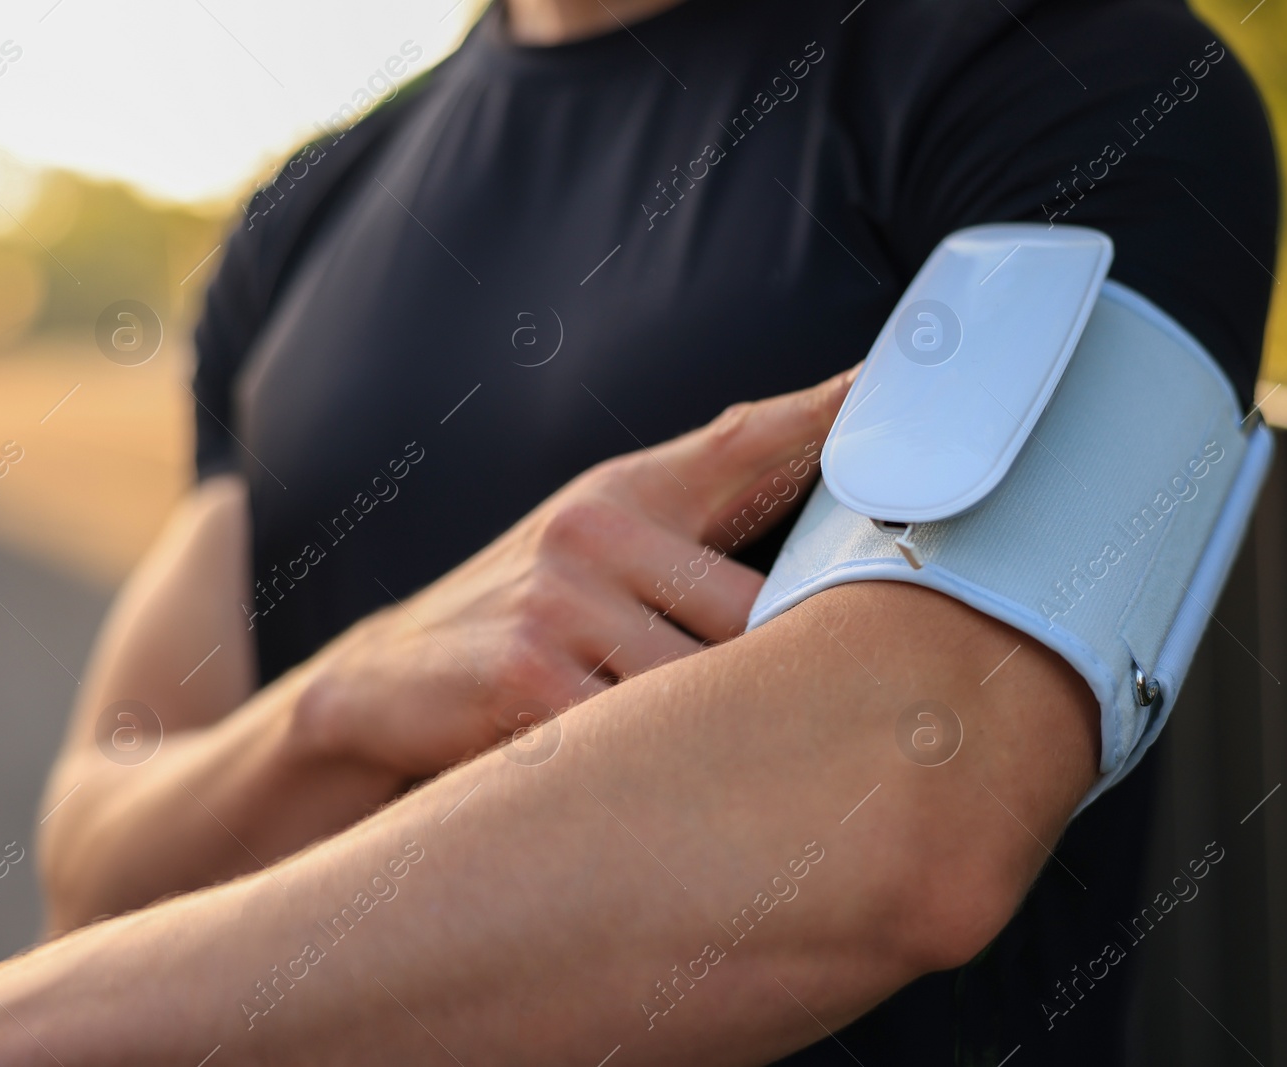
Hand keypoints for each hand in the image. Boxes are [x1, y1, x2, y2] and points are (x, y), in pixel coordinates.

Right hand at [292, 367, 857, 777]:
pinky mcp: (526, 678)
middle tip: (882, 698)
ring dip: (745, 734)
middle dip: (808, 662)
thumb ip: (701, 524)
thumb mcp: (601, 546)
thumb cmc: (523, 616)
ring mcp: (558, 599)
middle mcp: (593, 528)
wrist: (379, 686)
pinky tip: (683, 799)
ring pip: (712, 681)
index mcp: (625, 490)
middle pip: (758, 605)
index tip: (906, 380)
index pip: (744, 442)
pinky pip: (644, 738)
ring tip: (778, 769)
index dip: (829, 412)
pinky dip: (673, 773)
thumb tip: (836, 516)